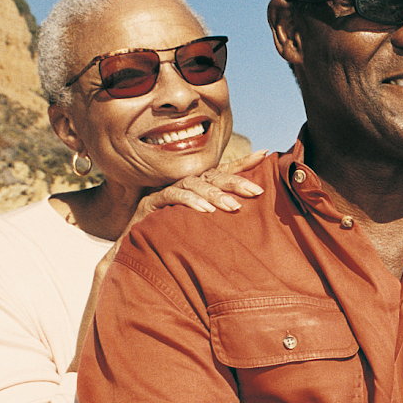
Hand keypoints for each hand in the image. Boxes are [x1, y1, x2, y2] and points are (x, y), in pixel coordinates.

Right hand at [130, 150, 268, 224]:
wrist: (138, 246)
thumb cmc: (174, 234)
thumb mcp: (203, 224)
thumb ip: (222, 212)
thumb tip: (251, 208)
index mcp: (198, 184)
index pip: (223, 171)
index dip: (243, 163)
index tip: (264, 155)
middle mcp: (185, 182)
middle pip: (213, 176)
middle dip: (235, 182)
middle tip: (256, 191)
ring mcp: (168, 189)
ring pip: (195, 184)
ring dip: (215, 195)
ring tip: (234, 207)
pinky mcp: (152, 201)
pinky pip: (173, 196)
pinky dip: (189, 201)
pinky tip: (205, 210)